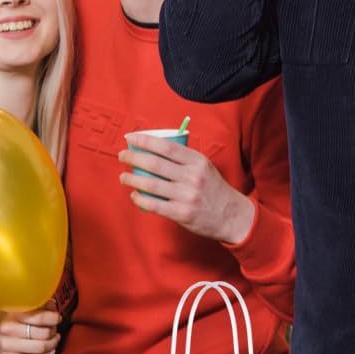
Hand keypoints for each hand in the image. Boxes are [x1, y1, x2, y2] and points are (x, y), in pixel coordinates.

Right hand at [0, 307, 60, 353]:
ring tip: (53, 340)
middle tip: (54, 330)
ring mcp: (8, 346)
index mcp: (12, 314)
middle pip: (43, 333)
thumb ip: (36, 306)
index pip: (39, 317)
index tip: (57, 318)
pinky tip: (48, 352)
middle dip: (53, 332)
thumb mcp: (18, 310)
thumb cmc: (7, 321)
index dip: (53, 318)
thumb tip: (53, 305)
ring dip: (52, 345)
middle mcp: (8, 329)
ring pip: (41, 348)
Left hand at [120, 135, 254, 243]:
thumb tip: (153, 147)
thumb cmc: (213, 188)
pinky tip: (134, 195)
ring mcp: (187, 196)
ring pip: (150, 184)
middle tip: (122, 155)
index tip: (130, 138)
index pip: (166, 147)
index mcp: (197, 161)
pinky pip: (154, 205)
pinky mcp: (182, 213)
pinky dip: (140, 199)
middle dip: (133, 157)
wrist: (232, 216)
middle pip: (154, 163)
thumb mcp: (204, 167)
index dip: (145, 140)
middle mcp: (192, 177)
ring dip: (132, 179)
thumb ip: (183, 158)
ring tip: (123, 177)